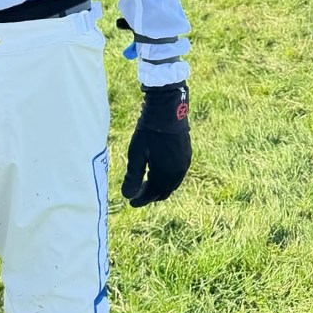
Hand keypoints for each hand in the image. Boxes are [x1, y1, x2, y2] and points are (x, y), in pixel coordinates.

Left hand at [122, 83, 190, 207]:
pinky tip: (157, 173)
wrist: (167, 110)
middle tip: (137, 196)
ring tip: (145, 186)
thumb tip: (126, 196)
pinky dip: (166, 179)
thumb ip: (132, 176)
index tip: (130, 202)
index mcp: (166, 174)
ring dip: (158, 187)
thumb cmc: (149, 131)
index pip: (152, 194)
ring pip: (171, 184)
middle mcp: (178, 172)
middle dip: (150, 196)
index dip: (141, 200)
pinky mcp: (186, 155)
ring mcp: (184, 163)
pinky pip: (176, 175)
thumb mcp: (136, 153)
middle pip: (163, 191)